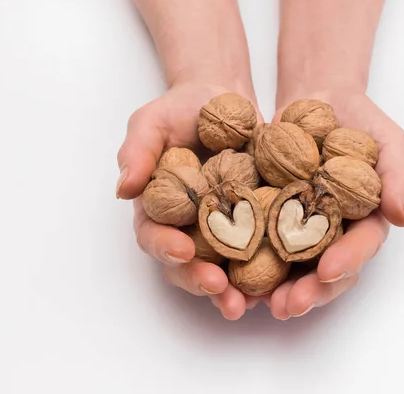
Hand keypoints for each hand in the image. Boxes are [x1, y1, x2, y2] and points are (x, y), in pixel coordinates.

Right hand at [116, 82, 262, 319]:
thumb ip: (137, 151)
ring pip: (225, 267)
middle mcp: (189, 227)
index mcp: (159, 209)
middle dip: (201, 281)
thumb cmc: (181, 109)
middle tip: (219, 289)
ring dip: (235, 289)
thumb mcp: (152, 122)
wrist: (225, 99)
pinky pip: (263, 250)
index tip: (181, 251)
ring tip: (248, 303)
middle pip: (189, 264)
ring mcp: (224, 229)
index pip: (154, 236)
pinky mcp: (257, 223)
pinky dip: (269, 268)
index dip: (165, 247)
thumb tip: (122, 188)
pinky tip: (281, 281)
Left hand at [265, 89, 403, 319]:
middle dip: (308, 292)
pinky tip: (228, 277)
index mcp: (364, 220)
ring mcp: (300, 227)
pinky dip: (246, 262)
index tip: (328, 271)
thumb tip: (403, 217)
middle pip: (323, 270)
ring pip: (290, 267)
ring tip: (255, 304)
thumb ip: (397, 176)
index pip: (359, 247)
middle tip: (287, 306)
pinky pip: (259, 242)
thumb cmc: (361, 119)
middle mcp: (333, 231)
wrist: (319, 98)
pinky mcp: (270, 216)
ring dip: (274, 288)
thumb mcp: (388, 140)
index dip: (346, 261)